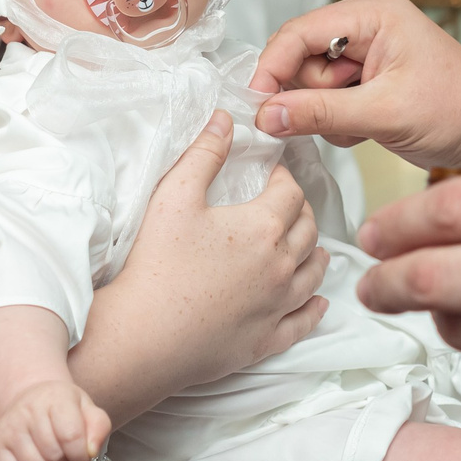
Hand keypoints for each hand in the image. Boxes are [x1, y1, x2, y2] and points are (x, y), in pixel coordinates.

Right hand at [0, 380, 110, 460]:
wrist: (30, 399)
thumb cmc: (63, 409)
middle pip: (53, 457)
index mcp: (55, 398)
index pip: (71, 437)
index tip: (84, 457)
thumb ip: (98, 428)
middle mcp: (27, 411)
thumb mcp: (88, 409)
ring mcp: (8, 429)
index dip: (82, 456)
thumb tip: (91, 453)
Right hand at [73, 112, 328, 413]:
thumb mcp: (174, 197)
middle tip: (288, 206)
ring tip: (310, 246)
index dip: (284, 179)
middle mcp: (281, 265)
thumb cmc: (156, 264)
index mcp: (264, 227)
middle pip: (309, 230)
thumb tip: (225, 120)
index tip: (273, 176)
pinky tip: (318, 302)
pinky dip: (314, 308)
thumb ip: (204, 154)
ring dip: (315, 255)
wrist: (142, 336)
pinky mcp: (267, 340)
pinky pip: (303, 322)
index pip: (291, 193)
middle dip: (301, 212)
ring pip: (313, 274)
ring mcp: (278, 306)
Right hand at [248, 0, 460, 171]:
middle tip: (344, 118)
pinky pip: (328, 96)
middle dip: (311, 95)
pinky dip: (339, 119)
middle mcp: (367, 22)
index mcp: (373, 13)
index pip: (298, 32)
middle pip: (300, 57)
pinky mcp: (368, 76)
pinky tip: (370, 126)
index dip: (271, 69)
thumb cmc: (459, 111)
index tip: (256, 106)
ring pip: (311, 81)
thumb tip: (267, 114)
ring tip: (366, 123)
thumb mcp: (385, 114)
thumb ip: (321, 113)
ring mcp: (367, 50)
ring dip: (327, 112)